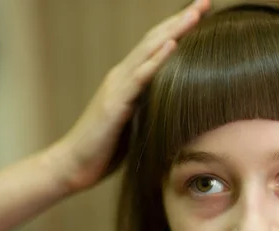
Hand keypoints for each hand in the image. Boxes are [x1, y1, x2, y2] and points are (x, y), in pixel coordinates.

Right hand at [47, 0, 209, 192]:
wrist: (73, 165)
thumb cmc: (105, 149)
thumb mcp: (136, 123)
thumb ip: (152, 108)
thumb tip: (177, 107)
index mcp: (130, 81)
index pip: (158, 46)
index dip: (180, 28)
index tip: (203, 12)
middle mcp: (123, 76)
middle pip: (156, 40)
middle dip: (182, 19)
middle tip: (205, 0)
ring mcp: (117, 88)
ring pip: (148, 52)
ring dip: (174, 31)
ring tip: (196, 13)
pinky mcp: (114, 105)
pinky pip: (138, 80)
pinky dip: (155, 61)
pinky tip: (172, 46)